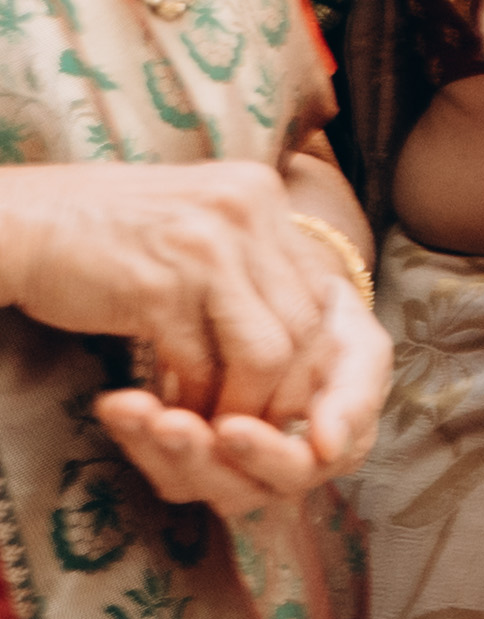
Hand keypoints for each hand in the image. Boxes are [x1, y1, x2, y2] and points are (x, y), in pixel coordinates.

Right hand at [0, 162, 369, 444]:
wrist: (18, 222)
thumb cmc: (100, 233)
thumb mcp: (191, 222)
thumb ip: (243, 257)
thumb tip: (291, 324)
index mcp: (259, 192)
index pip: (318, 284)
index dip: (311, 347)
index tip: (290, 389)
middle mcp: (246, 211)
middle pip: (304, 320)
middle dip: (285, 385)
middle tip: (259, 423)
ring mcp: (206, 248)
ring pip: (265, 350)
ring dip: (244, 403)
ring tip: (218, 427)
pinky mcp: (160, 287)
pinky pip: (201, 364)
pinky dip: (194, 400)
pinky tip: (173, 414)